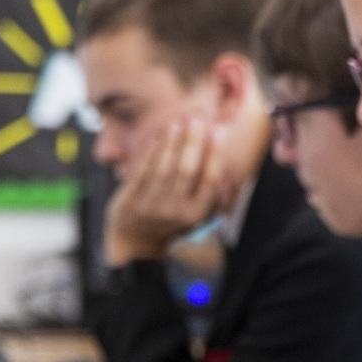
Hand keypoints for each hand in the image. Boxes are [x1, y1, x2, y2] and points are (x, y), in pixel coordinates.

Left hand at [105, 120, 227, 266]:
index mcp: (196, 214)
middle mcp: (175, 211)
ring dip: (172, 142)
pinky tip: (159, 137)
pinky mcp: (130, 201)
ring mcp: (151, 206)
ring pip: (164, 167)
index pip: (209, 179)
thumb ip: (216, 199)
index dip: (215, 152)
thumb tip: (231, 178)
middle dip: (193, 141)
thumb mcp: (198, 217)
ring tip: (178, 123)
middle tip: (197, 119)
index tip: (218, 130)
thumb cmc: (172, 222)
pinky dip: (152, 152)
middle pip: (187, 169)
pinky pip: (143, 170)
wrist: (135, 242)